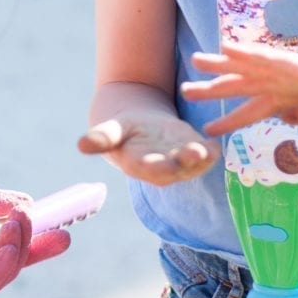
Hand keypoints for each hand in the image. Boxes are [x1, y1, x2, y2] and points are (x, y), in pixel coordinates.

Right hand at [78, 114, 220, 185]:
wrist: (140, 127)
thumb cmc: (123, 130)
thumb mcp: (111, 130)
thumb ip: (101, 138)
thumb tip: (81, 144)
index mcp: (141, 165)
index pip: (152, 170)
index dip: (160, 166)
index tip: (167, 163)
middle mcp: (164, 169)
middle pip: (178, 169)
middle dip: (187, 162)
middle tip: (196, 152)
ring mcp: (182, 161)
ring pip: (196, 164)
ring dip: (204, 158)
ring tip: (211, 149)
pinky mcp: (196, 150)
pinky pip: (207, 154)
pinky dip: (213, 151)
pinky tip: (216, 143)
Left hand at [180, 41, 297, 134]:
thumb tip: (284, 118)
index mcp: (291, 99)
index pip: (253, 109)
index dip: (230, 118)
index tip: (209, 127)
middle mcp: (286, 84)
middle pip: (243, 86)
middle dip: (213, 88)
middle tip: (184, 90)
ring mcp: (293, 73)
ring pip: (249, 67)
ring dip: (222, 64)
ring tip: (196, 60)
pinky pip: (271, 58)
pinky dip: (249, 54)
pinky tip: (228, 47)